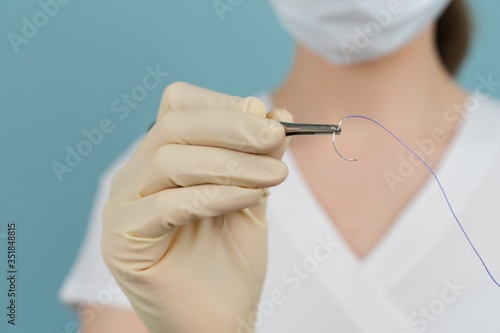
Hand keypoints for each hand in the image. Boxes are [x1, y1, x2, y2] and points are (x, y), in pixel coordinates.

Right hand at [101, 82, 291, 332]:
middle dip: (231, 127)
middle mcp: (135, 177)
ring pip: (170, 160)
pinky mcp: (122, 241)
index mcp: (161, 160)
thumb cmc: (230, 262)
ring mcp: (123, 207)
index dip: (222, 105)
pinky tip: (250, 199)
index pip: (178, 107)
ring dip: (231, 164)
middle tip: (275, 137)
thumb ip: (257, 156)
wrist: (219, 321)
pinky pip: (168, 204)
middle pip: (173, 125)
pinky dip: (216, 196)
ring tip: (274, 176)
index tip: (268, 120)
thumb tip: (274, 111)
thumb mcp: (252, 196)